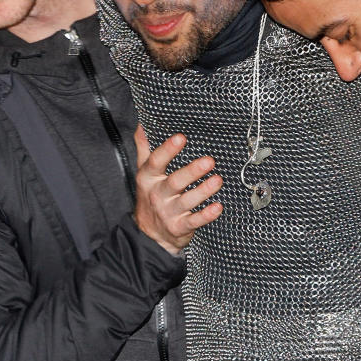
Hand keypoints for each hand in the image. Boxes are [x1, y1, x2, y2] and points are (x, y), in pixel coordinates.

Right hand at [134, 126, 222, 254]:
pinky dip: (206, 215)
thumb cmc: (151, 197)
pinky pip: (194, 221)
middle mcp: (158, 194)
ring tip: (217, 180)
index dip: (168, 150)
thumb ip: (144, 149)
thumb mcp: (144, 173)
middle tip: (209, 161)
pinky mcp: (179, 227)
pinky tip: (217, 207)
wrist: (150, 234)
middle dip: (192, 171)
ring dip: (203, 191)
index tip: (180, 138)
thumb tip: (142, 126)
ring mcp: (168, 212)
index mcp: (148, 178)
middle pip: (175, 182)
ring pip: (187, 201)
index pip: (156, 162)